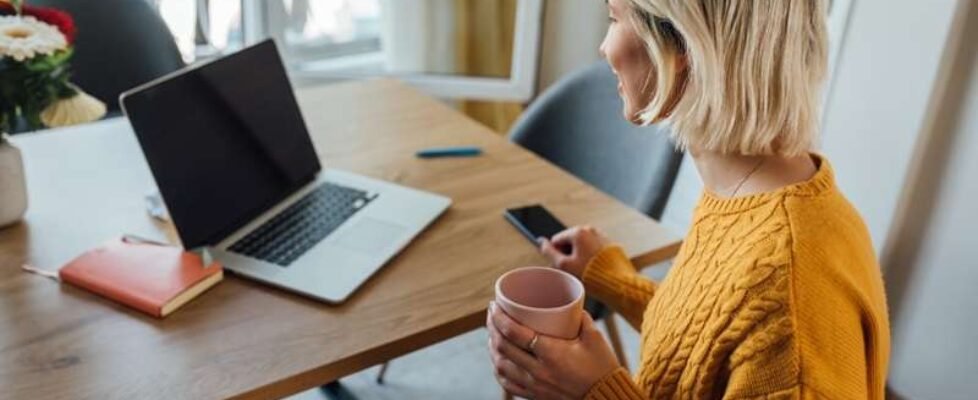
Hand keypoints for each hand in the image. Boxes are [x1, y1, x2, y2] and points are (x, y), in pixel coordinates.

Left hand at [487, 301, 619, 398]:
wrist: (606, 399)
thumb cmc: (602, 367)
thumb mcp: (594, 337)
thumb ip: (580, 316)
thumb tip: (568, 302)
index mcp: (551, 353)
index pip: (514, 333)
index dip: (499, 317)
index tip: (494, 304)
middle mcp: (538, 371)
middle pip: (503, 347)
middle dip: (492, 327)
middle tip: (492, 313)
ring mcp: (534, 386)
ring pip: (501, 366)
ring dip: (492, 348)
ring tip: (493, 334)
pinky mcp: (535, 395)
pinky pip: (508, 383)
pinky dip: (498, 369)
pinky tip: (498, 359)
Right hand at [538, 226, 609, 278]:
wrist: (618, 282)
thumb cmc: (592, 275)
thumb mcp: (565, 265)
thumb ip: (549, 252)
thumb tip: (541, 243)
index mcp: (578, 232)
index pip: (557, 240)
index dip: (556, 254)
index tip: (563, 266)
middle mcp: (590, 230)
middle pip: (570, 241)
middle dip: (568, 254)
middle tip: (573, 270)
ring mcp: (601, 236)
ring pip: (582, 245)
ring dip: (579, 256)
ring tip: (584, 271)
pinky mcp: (609, 244)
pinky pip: (593, 248)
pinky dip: (590, 257)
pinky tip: (593, 269)